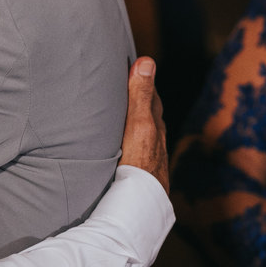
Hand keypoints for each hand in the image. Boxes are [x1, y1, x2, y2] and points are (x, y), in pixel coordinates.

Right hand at [119, 56, 167, 193]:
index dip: (140, 79)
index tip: (128, 64)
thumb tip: (147, 62)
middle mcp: (152, 138)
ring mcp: (145, 155)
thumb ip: (140, 96)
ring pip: (137, 129)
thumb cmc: (139, 164)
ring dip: (127, 117)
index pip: (149, 95)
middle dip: (134, 97)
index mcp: (153, 124)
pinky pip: (130, 144)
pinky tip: (113, 140)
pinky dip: (123, 135)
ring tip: (112, 108)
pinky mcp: (136, 169)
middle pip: (145, 112)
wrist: (138, 205)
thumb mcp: (139, 125)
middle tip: (117, 81)